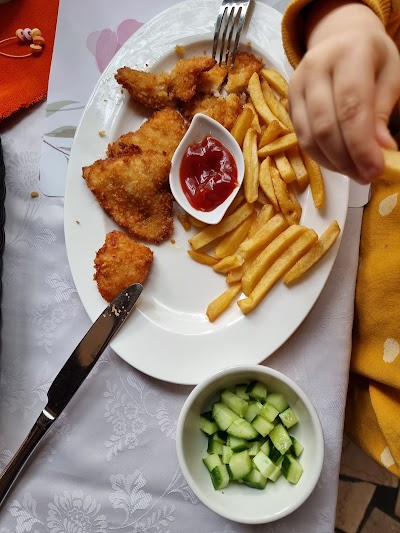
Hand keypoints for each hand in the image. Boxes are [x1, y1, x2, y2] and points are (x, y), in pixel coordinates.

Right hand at [288, 2, 399, 182]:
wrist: (340, 40)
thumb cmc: (372, 60)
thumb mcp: (391, 77)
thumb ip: (383, 112)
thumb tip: (380, 150)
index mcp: (349, 53)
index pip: (351, 107)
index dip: (361, 145)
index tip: (375, 170)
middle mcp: (316, 67)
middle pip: (326, 126)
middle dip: (347, 159)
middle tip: (366, 176)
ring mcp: (296, 85)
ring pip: (310, 137)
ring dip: (334, 162)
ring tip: (355, 172)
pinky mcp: (287, 102)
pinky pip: (302, 138)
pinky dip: (322, 157)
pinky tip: (340, 162)